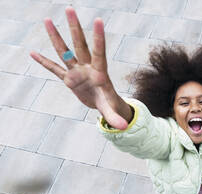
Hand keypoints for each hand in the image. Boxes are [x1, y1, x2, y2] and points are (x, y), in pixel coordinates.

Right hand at [30, 7, 130, 129]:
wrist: (104, 103)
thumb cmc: (110, 104)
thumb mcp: (111, 110)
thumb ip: (114, 118)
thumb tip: (122, 127)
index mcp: (100, 72)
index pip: (99, 52)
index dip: (98, 38)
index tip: (98, 20)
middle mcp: (87, 68)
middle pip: (80, 45)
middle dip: (75, 28)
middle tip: (70, 8)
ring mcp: (76, 72)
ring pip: (65, 51)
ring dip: (56, 37)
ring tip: (48, 20)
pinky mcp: (69, 79)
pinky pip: (54, 69)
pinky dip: (44, 62)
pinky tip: (33, 53)